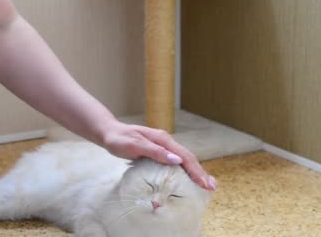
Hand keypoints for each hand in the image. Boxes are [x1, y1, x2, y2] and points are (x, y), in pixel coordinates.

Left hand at [101, 121, 216, 190]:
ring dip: (194, 171)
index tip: (205, 184)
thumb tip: (176, 160)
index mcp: (163, 139)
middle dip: (200, 172)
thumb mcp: (135, 145)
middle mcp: (166, 141)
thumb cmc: (119, 139)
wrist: (108, 133)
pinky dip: (184, 170)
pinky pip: (175, 161)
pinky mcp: (158, 151)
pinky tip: (187, 178)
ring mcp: (162, 146)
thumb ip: (155, 152)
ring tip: (205, 184)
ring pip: (183, 159)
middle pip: (188, 158)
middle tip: (211, 187)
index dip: (196, 171)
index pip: (185, 157)